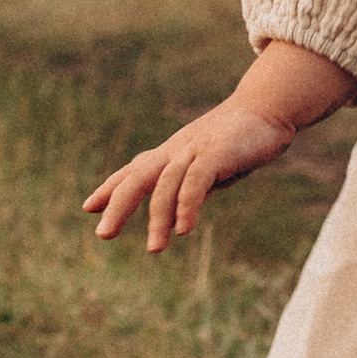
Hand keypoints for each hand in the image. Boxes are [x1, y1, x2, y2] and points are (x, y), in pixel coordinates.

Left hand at [86, 42, 356, 250]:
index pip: (134, 171)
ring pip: (165, 184)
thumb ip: (188, 187)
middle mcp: (176, 151)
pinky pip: (195, 181)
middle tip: (103, 235)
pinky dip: (187, 205)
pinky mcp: (216, 153)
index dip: (111, 188)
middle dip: (118, 205)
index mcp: (171, 154)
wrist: (267, 108)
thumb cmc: (238, 140)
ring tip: (154, 249)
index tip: (89, 207)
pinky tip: (184, 230)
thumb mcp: (207, 166)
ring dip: (158, 218)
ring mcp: (194, 150)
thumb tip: (175, 215)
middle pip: (137, 177)